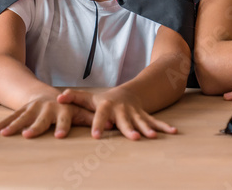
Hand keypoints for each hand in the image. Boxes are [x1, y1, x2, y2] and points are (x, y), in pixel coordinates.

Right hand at [0, 97, 93, 138]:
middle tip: (28, 135)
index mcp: (62, 110)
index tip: (60, 135)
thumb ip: (90, 118)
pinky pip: (11, 117)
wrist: (45, 94)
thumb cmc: (67, 107)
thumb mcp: (79, 111)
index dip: (63, 126)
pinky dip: (2, 124)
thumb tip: (113, 125)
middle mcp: (46, 109)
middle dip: (34, 127)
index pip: (64, 118)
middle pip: (40, 119)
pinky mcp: (22, 111)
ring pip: (22, 117)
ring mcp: (32, 109)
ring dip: (13, 126)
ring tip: (3, 134)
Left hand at [57, 88, 177, 139]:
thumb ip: (74, 98)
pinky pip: (155, 122)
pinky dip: (164, 127)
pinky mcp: (145, 117)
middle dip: (129, 129)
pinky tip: (173, 132)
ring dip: (148, 129)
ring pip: (142, 122)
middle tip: (133, 138)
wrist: (127, 94)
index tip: (96, 136)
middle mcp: (122, 110)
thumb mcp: (88, 98)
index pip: (101, 116)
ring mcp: (135, 114)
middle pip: (125, 121)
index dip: (98, 125)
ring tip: (153, 137)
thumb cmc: (103, 101)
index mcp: (107, 107)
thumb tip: (58, 99)